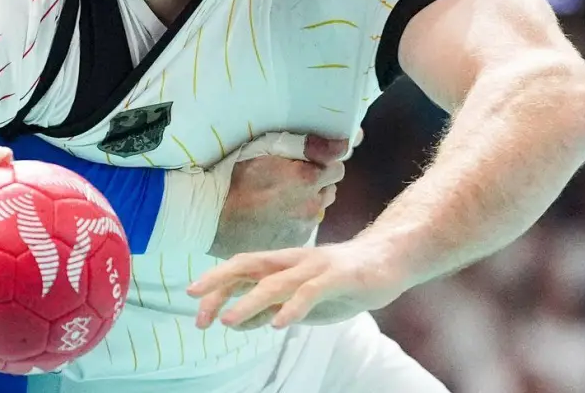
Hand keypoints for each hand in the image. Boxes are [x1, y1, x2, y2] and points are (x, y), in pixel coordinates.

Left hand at [188, 236, 408, 331]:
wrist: (390, 259)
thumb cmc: (342, 281)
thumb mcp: (301, 300)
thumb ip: (272, 307)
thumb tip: (237, 321)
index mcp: (282, 263)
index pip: (241, 269)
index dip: (215, 285)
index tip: (194, 308)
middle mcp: (293, 260)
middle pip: (248, 265)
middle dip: (219, 282)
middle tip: (194, 302)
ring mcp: (315, 266)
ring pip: (276, 281)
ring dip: (249, 301)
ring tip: (228, 320)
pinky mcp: (339, 276)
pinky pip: (311, 291)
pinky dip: (293, 307)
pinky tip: (280, 324)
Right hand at [209, 133, 348, 257]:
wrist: (208, 216)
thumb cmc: (232, 176)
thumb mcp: (264, 148)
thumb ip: (306, 145)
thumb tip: (342, 144)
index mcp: (306, 178)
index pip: (337, 166)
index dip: (322, 161)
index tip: (307, 161)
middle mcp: (311, 205)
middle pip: (329, 188)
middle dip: (316, 181)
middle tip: (290, 179)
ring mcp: (303, 227)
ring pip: (318, 209)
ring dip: (307, 201)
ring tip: (280, 198)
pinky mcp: (293, 242)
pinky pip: (304, 226)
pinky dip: (296, 220)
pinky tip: (275, 216)